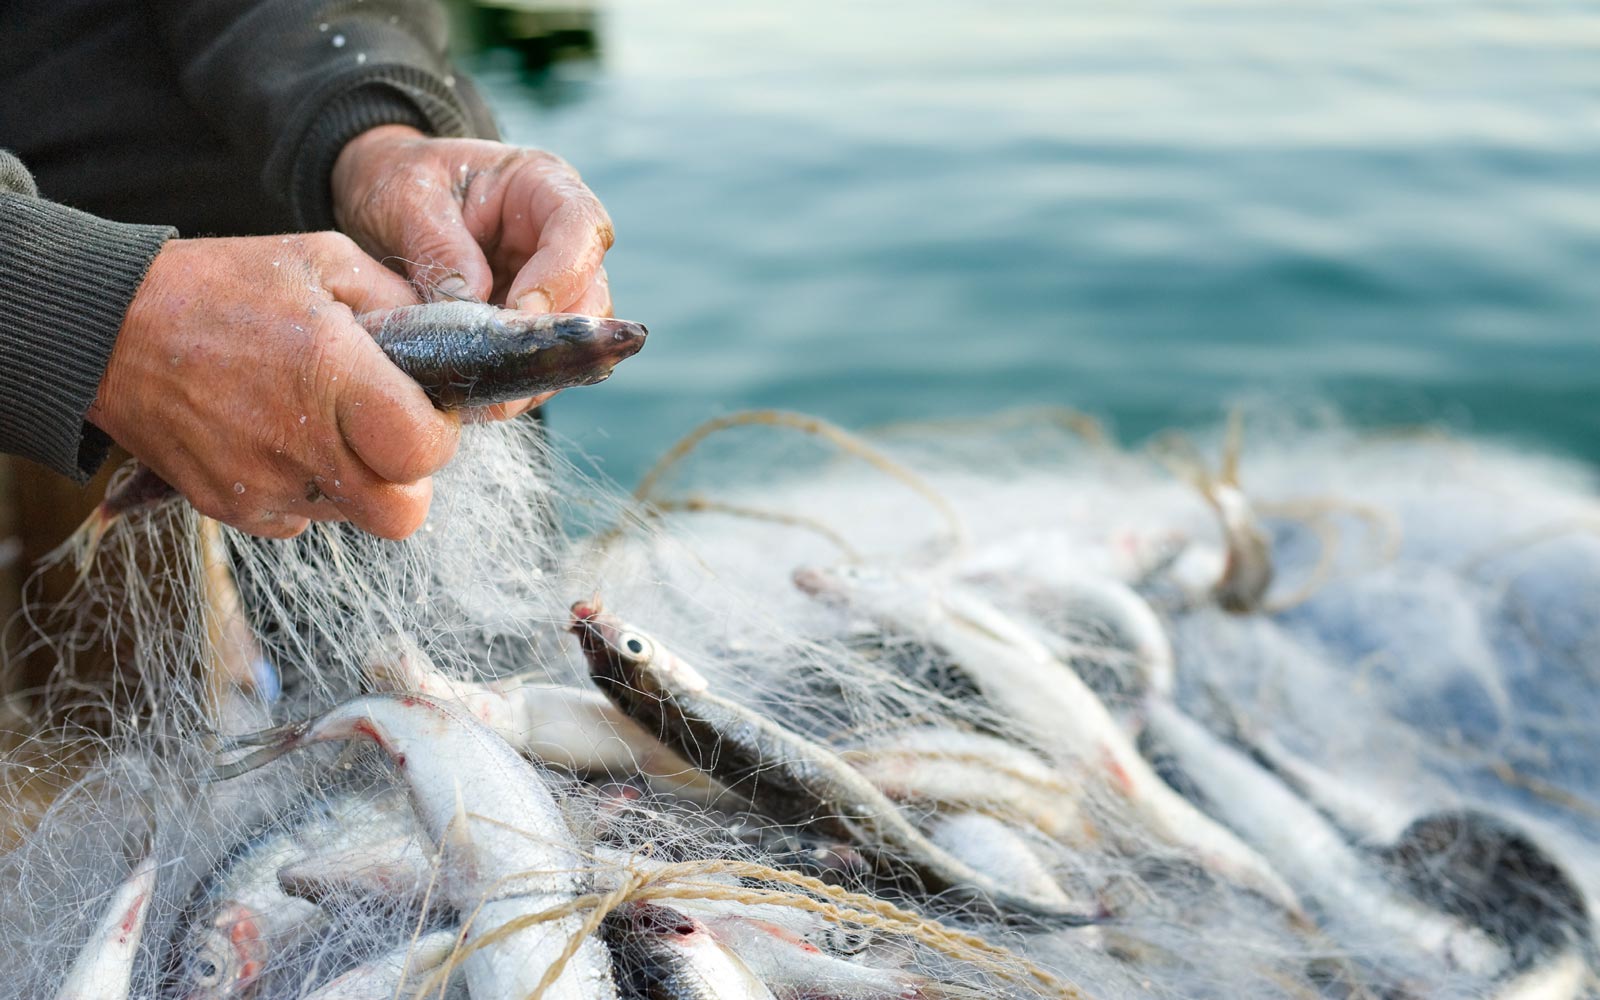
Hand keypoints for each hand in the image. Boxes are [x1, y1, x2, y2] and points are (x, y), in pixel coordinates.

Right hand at [88, 234, 460, 538]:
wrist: (106, 328)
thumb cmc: (218, 286)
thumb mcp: (321, 260)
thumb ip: (398, 300)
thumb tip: (451, 338)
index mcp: (332, 375)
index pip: (426, 452)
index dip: (439, 434)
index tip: (422, 408)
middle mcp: (299, 442)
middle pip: (401, 514)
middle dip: (408, 478)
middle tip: (387, 434)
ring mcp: (261, 484)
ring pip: (352, 517)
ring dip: (356, 481)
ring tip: (323, 422)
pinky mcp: (229, 507)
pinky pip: (299, 519)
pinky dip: (305, 487)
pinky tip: (279, 436)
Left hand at [331, 125, 615, 417]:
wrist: (378, 199)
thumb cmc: (397, 180)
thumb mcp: (406, 197)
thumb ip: (439, 247)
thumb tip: (467, 306)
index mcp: (541, 186)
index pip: (581, 228)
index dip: (562, 275)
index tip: (519, 312)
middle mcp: (558, 238)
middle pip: (591, 292)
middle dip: (555, 336)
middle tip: (506, 368)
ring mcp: (548, 284)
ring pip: (573, 337)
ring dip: (537, 369)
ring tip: (491, 394)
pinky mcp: (527, 324)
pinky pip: (538, 360)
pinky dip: (514, 383)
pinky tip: (482, 398)